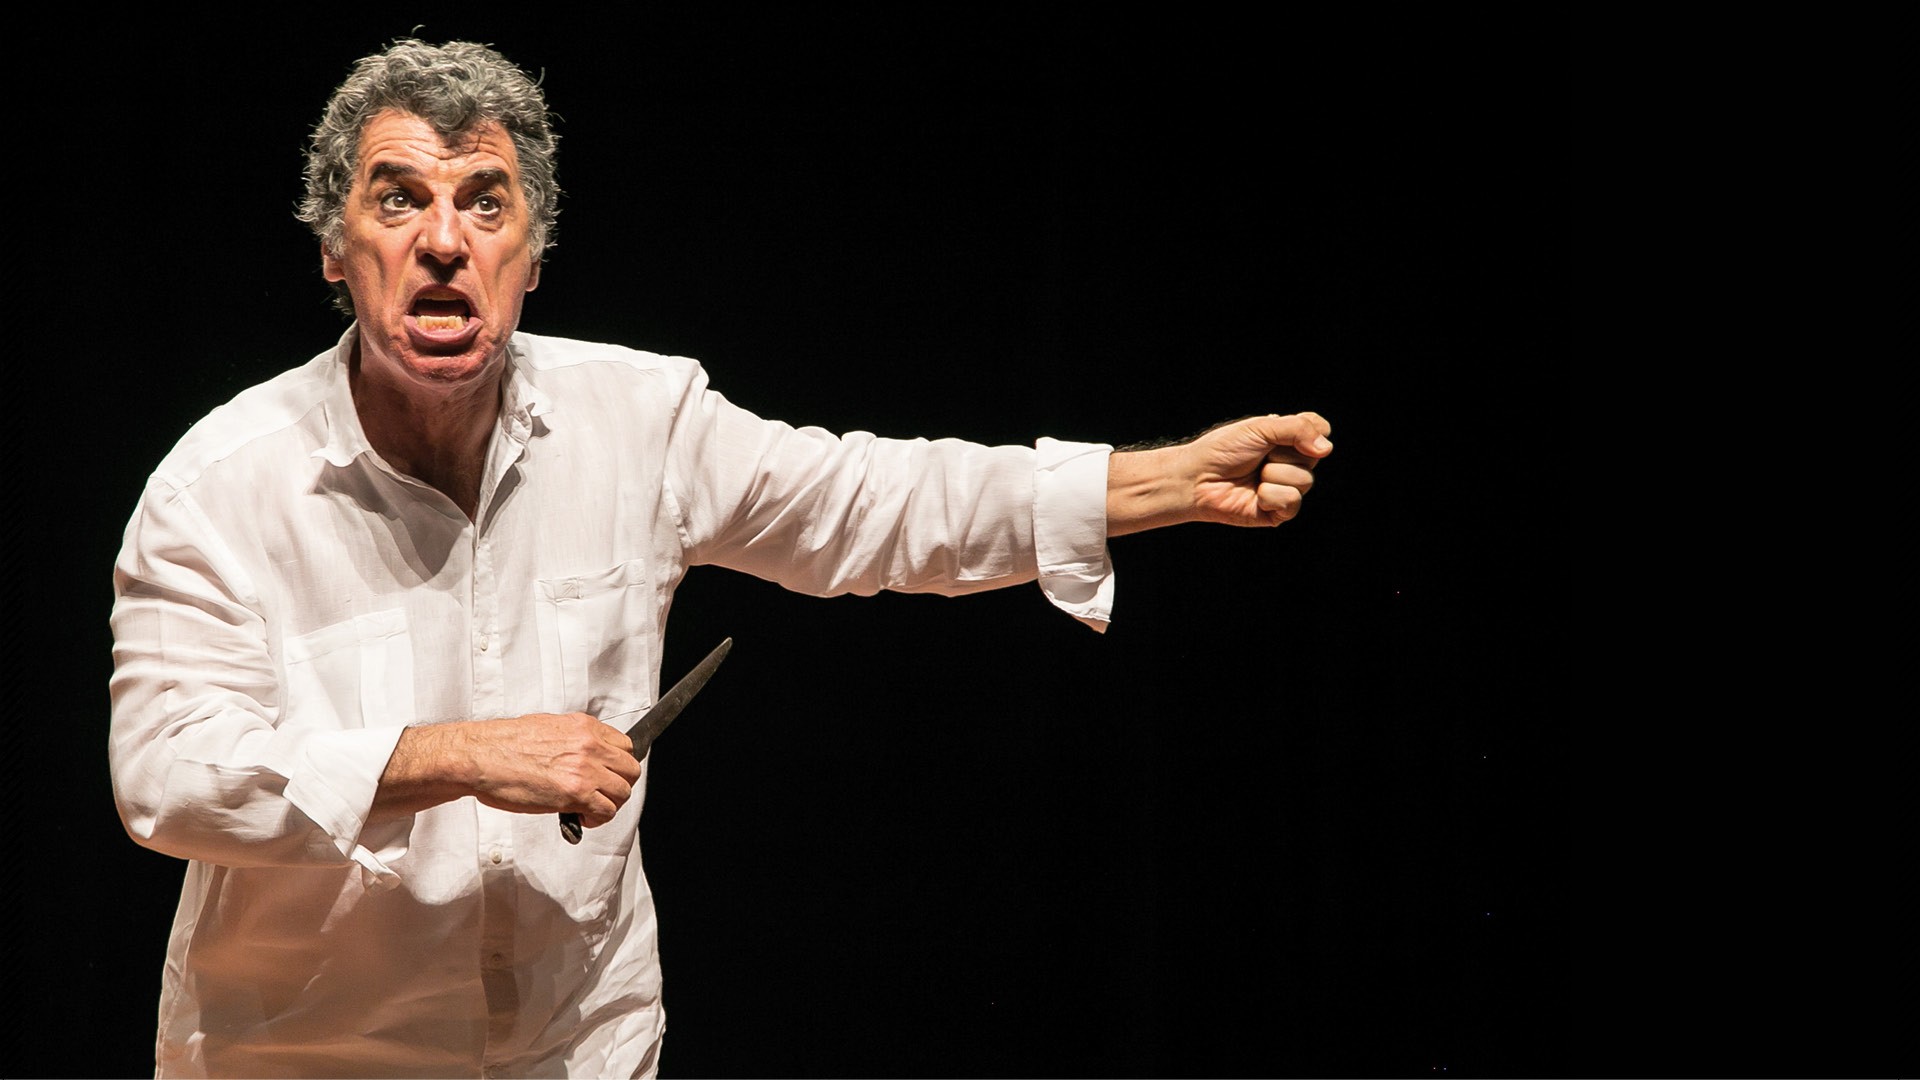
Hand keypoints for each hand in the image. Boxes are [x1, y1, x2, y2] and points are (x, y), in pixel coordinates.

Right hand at [376, 713, 642, 827]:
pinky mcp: (575, 793)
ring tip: (590, 809)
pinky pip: (606, 810)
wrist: (478, 756)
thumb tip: (583, 756)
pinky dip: (598, 818)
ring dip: (610, 803)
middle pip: (630, 769)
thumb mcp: (546, 728)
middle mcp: (589, 745)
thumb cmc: (502, 745)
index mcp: (583, 727)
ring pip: (623, 791)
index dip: (617, 764)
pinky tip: (582, 818)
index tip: (607, 775)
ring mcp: (584, 769)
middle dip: (619, 784)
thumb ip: (572, 740)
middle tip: (602, 795)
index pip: (625, 746)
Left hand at [1107, 412, 1331, 534]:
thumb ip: (1296, 429)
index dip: (1307, 431)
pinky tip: (1255, 495)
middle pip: (1314, 457)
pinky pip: (1292, 502)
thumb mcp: (1260, 428)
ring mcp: (1286, 488)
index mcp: (1288, 440)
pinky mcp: (1278, 512)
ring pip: (1305, 480)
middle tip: (1257, 457)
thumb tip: (1326, 448)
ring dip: (1273, 475)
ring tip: (1254, 476)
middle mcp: (1291, 463)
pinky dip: (1271, 496)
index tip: (1278, 432)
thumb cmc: (1223, 450)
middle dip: (1281, 454)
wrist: (1197, 478)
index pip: (1320, 430)